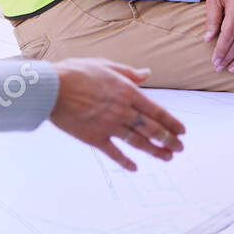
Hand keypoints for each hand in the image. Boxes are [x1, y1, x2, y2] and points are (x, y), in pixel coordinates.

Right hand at [48, 58, 186, 170]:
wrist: (51, 87)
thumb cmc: (77, 72)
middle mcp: (123, 111)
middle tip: (180, 149)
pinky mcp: (94, 138)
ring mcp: (109, 125)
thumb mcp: (106, 66)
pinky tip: (135, 168)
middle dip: (169, 140)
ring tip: (167, 158)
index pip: (157, 111)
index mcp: (128, 92)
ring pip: (138, 142)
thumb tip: (147, 73)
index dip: (172, 123)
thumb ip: (129, 73)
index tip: (182, 132)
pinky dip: (125, 161)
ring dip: (154, 151)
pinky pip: (114, 152)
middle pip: (152, 129)